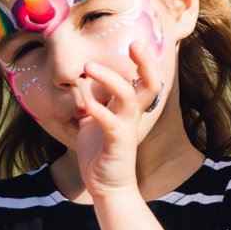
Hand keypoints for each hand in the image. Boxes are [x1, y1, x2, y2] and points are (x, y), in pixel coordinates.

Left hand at [75, 42, 164, 198]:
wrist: (107, 187)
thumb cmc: (100, 153)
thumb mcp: (95, 121)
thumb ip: (94, 102)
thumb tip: (81, 85)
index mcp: (129, 110)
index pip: (144, 80)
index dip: (143, 61)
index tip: (134, 42)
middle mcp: (132, 116)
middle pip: (149, 84)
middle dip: (145, 63)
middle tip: (134, 44)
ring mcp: (126, 128)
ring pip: (126, 96)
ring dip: (108, 78)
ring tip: (88, 66)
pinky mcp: (116, 143)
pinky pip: (109, 123)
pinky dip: (99, 111)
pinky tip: (86, 105)